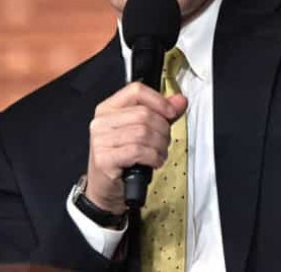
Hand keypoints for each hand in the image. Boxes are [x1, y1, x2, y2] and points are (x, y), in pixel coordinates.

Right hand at [85, 82, 186, 213]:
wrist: (107, 190)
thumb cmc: (123, 160)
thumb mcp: (143, 133)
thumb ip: (162, 114)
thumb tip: (180, 101)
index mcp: (108, 108)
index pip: (136, 91)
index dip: (159, 100)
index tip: (171, 112)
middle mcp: (101, 121)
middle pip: (143, 113)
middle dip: (163, 130)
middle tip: (164, 142)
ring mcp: (100, 140)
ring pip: (143, 132)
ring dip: (159, 146)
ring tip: (159, 154)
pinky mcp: (104, 158)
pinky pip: (138, 150)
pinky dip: (153, 157)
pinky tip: (153, 162)